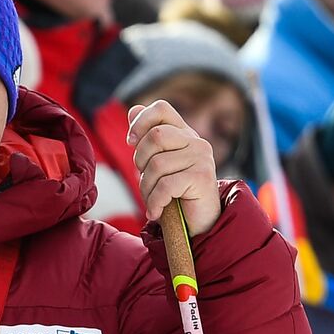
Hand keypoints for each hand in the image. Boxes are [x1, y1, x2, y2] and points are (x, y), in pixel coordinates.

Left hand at [127, 101, 221, 234]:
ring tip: (154, 201)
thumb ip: (147, 139)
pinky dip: (155, 202)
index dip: (140, 121)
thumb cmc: (175, 195)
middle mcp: (196, 141)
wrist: (200, 225)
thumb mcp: (158, 164)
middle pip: (154, 136)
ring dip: (147, 188)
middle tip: (147, 180)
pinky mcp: (202, 177)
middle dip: (140, 161)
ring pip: (157, 165)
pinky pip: (165, 186)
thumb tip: (134, 108)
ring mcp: (201, 158)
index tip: (131, 142)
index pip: (161, 109)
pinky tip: (156, 212)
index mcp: (184, 134)